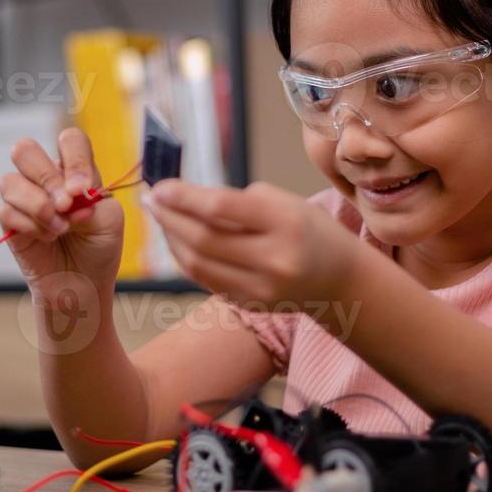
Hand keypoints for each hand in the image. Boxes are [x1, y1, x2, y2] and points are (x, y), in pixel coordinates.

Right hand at [0, 128, 124, 289]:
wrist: (83, 285)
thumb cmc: (98, 247)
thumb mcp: (109, 219)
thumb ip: (91, 196)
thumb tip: (64, 191)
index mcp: (74, 170)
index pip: (69, 141)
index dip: (74, 160)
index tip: (82, 189)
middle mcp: (46, 178)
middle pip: (25, 150)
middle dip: (46, 178)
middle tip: (65, 204)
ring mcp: (25, 198)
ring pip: (10, 181)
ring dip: (38, 207)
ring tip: (60, 229)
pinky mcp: (10, 221)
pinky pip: (6, 211)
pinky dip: (31, 226)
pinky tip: (48, 238)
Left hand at [145, 180, 362, 309]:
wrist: (340, 280)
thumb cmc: (307, 229)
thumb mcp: (284, 202)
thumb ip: (237, 201)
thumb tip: (183, 199)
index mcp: (285, 223)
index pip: (221, 208)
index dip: (183, 197)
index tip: (159, 186)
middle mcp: (274, 260)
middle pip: (204, 239)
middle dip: (170, 218)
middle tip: (150, 199)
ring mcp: (261, 289)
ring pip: (198, 264)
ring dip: (172, 239)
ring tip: (161, 217)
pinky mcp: (250, 306)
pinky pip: (206, 280)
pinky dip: (186, 259)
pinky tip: (178, 240)